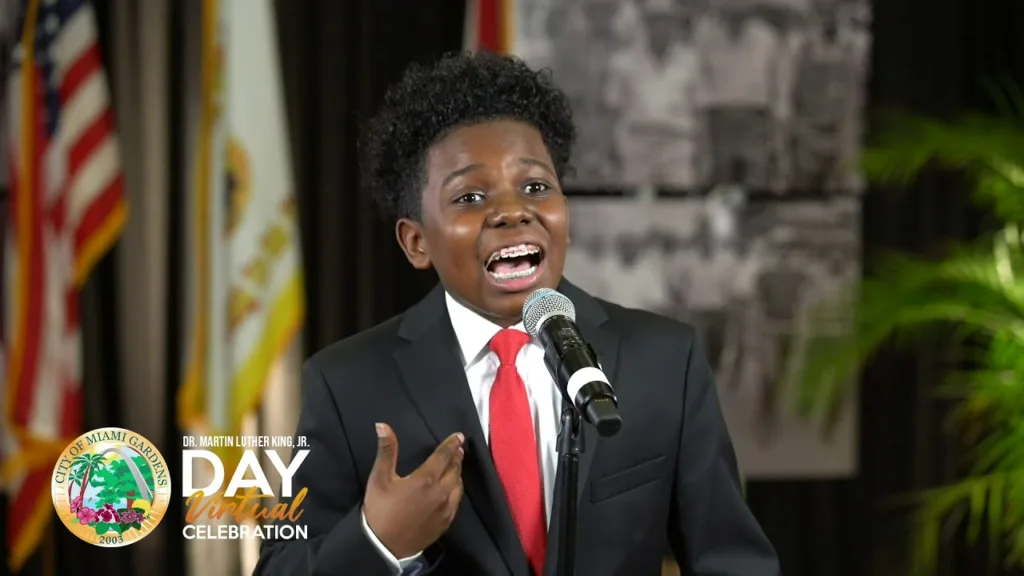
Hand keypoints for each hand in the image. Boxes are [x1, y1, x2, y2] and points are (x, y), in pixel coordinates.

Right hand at [363, 423, 464, 558]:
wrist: (383, 545)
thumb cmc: (380, 509)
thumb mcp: (379, 478)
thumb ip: (386, 451)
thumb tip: (382, 425)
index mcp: (425, 479)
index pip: (443, 456)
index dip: (451, 444)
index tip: (459, 436)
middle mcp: (440, 493)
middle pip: (454, 470)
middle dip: (456, 457)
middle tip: (458, 449)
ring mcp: (445, 509)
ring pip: (458, 486)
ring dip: (458, 474)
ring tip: (456, 466)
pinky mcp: (445, 522)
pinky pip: (457, 502)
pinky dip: (457, 490)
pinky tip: (453, 489)